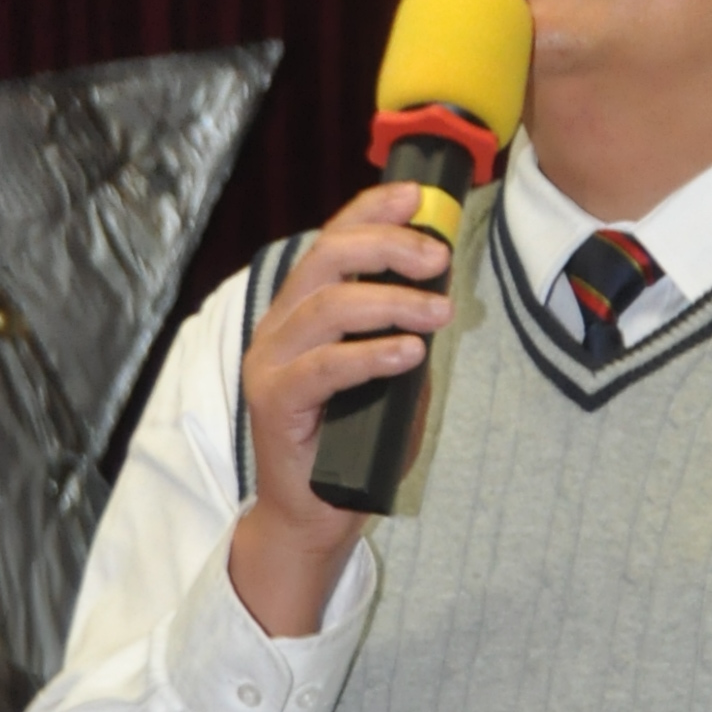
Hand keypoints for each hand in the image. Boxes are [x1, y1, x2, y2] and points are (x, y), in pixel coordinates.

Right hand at [232, 184, 452, 634]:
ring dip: (391, 302)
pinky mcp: (275, 404)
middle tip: (438, 258)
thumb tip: (440, 292)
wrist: (313, 515)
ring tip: (438, 311)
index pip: (331, 242)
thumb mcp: (389, 376)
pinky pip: (324, 367)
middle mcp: (279, 328)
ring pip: (328, 308)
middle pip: (326, 261)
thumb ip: (404, 334)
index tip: (417, 195)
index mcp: (301, 311)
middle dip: (387, 248)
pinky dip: (370, 354)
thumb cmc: (351, 444)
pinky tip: (409, 353)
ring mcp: (272, 364)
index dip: (371, 211)